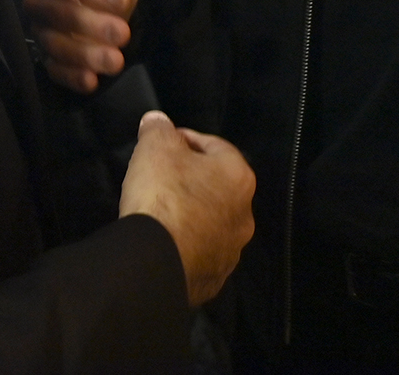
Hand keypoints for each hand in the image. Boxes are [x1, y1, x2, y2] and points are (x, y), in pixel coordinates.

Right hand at [22, 0, 146, 93]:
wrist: (97, 8)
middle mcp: (38, 1)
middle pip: (59, 14)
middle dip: (92, 25)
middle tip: (123, 33)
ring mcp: (40, 31)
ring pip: (56, 44)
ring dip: (86, 54)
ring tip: (117, 62)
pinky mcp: (46, 58)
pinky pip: (54, 69)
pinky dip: (72, 76)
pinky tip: (92, 81)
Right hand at [118, 110, 254, 306]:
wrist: (155, 262)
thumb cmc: (162, 195)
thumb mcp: (155, 147)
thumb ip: (158, 129)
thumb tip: (157, 121)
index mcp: (238, 177)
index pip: (214, 146)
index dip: (185, 139)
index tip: (163, 143)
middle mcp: (244, 214)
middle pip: (215, 186)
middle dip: (191, 178)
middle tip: (162, 175)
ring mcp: (231, 250)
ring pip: (211, 221)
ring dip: (192, 213)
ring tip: (162, 209)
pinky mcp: (215, 278)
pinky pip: (200, 251)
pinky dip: (186, 242)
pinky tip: (165, 239)